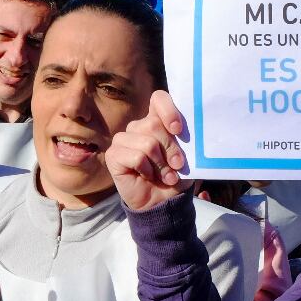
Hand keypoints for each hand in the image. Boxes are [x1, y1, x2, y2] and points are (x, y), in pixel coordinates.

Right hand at [106, 89, 189, 211]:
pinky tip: (148, 177)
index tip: (178, 130)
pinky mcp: (114, 155)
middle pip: (154, 125)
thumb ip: (183, 138)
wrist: (164, 202)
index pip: (158, 99)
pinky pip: (136, 157)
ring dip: (161, 164)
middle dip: (170, 148)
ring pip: (147, 143)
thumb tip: (182, 129)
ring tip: (166, 176)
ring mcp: (123, 140)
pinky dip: (148, 170)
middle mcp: (138, 127)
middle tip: (178, 165)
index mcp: (156, 120)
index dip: (169, 110)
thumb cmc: (175, 175)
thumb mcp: (186, 155)